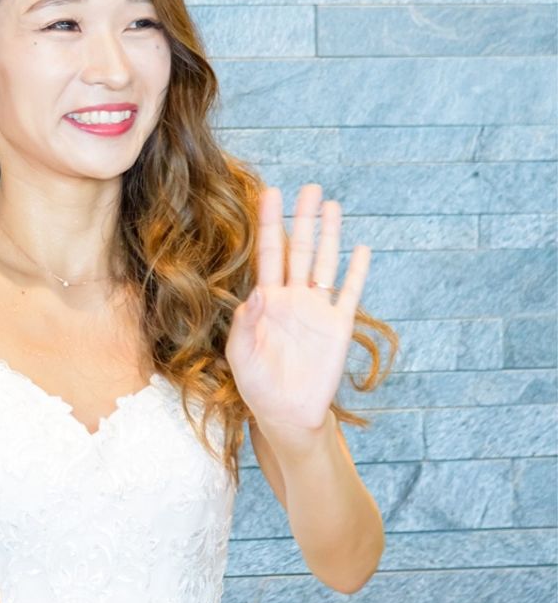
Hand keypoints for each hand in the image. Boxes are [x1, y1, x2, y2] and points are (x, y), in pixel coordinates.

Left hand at [226, 184, 370, 438]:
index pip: (269, 254)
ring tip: (332, 204)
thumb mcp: (241, 358)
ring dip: (330, 235)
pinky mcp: (339, 327)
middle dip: (303, 219)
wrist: (287, 415)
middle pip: (301, 249)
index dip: (270, 224)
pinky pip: (349, 294)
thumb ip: (246, 327)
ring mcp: (317, 310)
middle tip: (309, 187)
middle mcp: (293, 299)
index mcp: (266, 302)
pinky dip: (356, 272)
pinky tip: (361, 248)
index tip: (269, 193)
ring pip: (326, 264)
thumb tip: (256, 294)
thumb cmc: (258, 387)